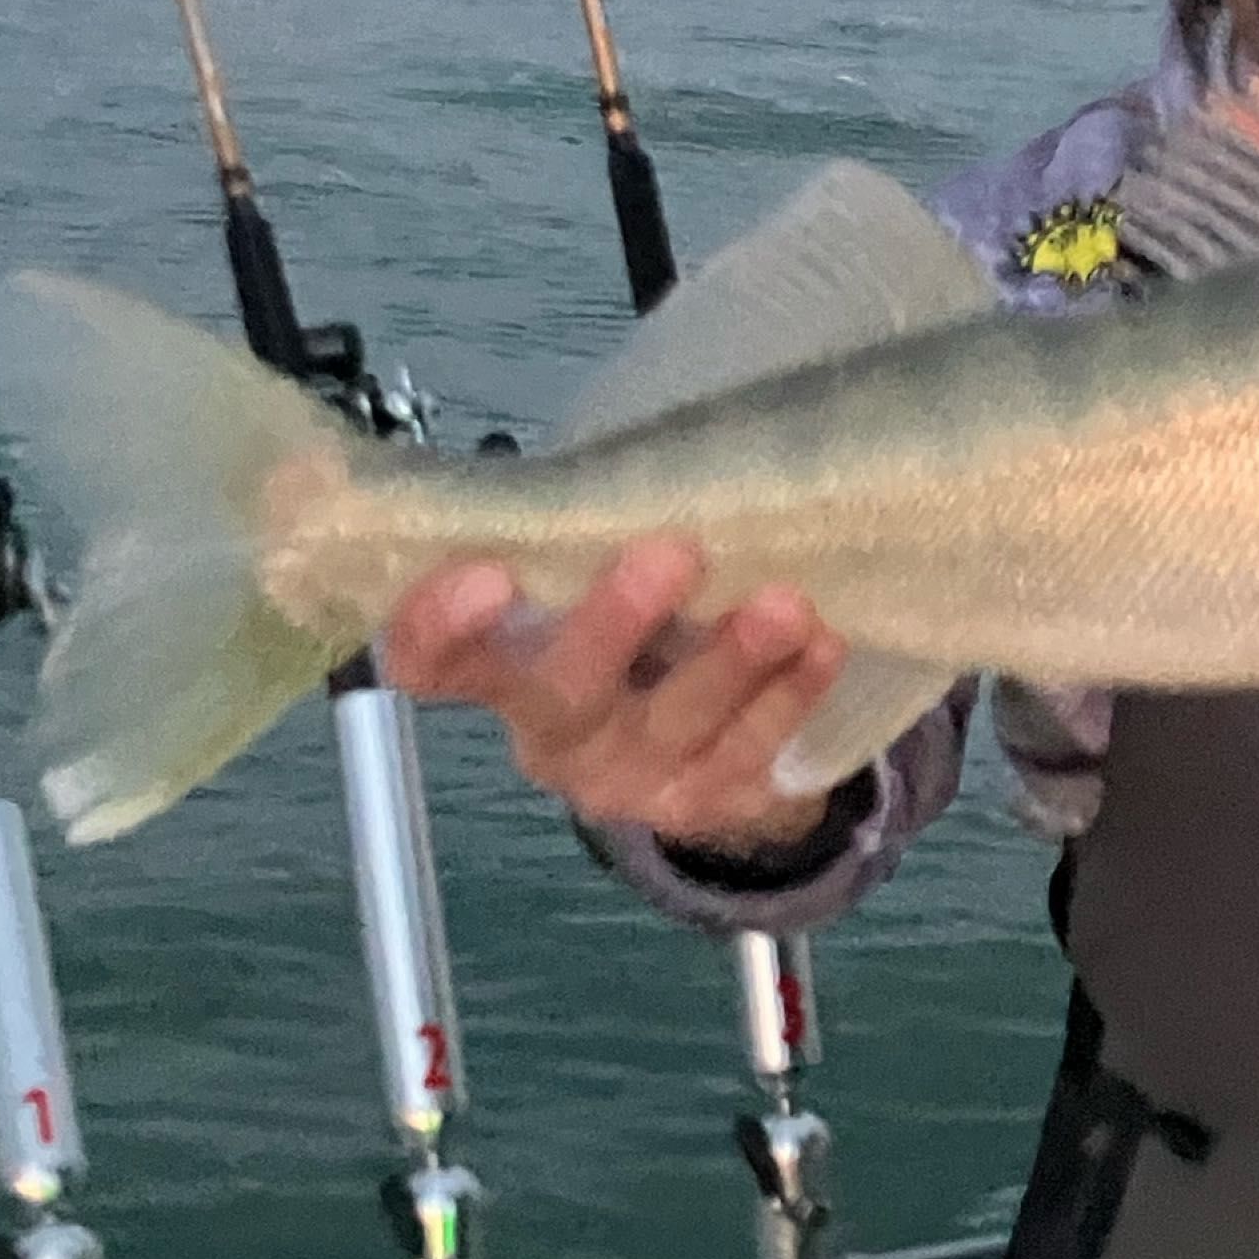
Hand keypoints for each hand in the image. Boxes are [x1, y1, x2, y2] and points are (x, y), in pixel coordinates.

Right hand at [384, 536, 844, 853]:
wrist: (699, 743)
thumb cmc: (631, 628)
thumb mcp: (588, 583)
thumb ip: (585, 538)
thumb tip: (634, 457)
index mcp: (502, 671)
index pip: (433, 662)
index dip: (440, 627)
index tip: (484, 574)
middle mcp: (554, 736)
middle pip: (565, 692)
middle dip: (615, 624)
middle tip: (672, 553)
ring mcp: (632, 779)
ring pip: (675, 725)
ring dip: (731, 661)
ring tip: (785, 604)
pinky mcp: (707, 801)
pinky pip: (751, 752)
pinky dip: (790, 696)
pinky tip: (824, 646)